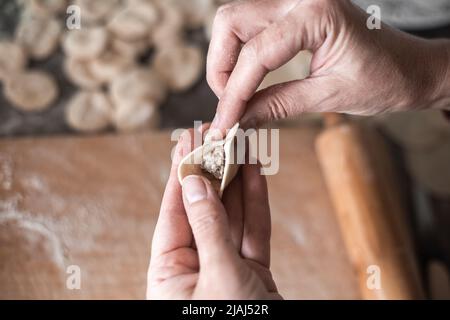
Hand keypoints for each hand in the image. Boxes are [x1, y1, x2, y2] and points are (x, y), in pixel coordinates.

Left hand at [147, 129, 280, 299]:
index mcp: (170, 273)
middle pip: (204, 210)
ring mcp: (226, 267)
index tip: (187, 142)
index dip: (182, 175)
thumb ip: (209, 228)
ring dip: (237, 182)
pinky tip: (255, 173)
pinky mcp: (252, 271)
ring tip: (240, 146)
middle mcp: (195, 267)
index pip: (173, 213)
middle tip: (218, 137)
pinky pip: (253, 230)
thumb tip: (196, 182)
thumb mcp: (219, 275)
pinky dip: (255, 203)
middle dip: (213, 173)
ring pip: (231, 217)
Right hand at [207, 0, 449, 131]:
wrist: (410, 67)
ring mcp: (296, 1)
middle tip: (229, 103)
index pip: (256, 54)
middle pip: (231, 22)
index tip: (224, 123)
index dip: (234, 93)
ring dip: (227, 60)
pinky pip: (252, 28)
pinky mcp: (294, 11)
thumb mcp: (328, 96)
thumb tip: (238, 120)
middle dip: (221, 67)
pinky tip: (248, 82)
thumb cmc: (383, 80)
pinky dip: (242, 55)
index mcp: (316, 15)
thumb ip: (278, 104)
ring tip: (237, 95)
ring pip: (235, 21)